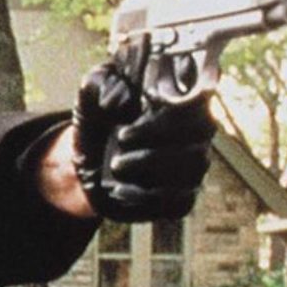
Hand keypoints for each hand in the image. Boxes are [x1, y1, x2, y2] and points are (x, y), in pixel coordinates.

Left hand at [72, 53, 216, 222]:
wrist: (84, 163)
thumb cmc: (97, 120)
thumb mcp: (90, 96)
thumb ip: (100, 85)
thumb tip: (114, 96)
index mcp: (181, 103)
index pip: (201, 98)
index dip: (178, 102)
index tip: (146, 102)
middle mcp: (195, 135)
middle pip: (202, 131)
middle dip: (160, 132)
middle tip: (121, 136)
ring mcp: (190, 168)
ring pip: (194, 165)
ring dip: (151, 162)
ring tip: (116, 164)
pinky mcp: (178, 198)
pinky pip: (180, 201)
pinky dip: (149, 197)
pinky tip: (120, 190)